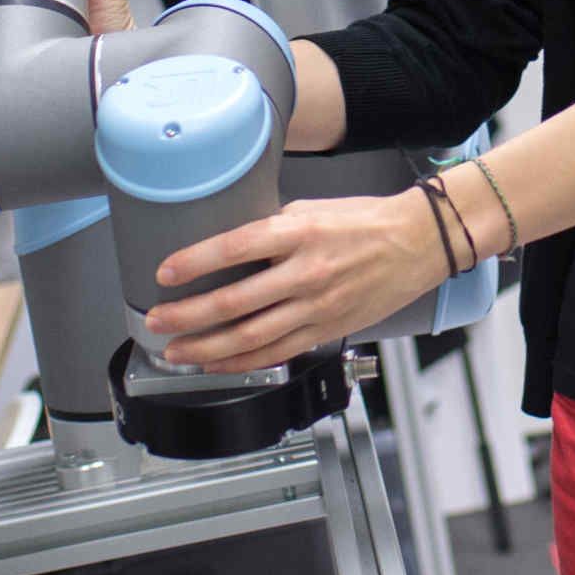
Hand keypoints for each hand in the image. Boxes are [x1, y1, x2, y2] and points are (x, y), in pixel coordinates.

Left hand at [141, 192, 455, 371]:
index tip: (164, 272)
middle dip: (187, 315)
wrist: (418, 243)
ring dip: (206, 348)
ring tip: (176, 351)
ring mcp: (317, 307)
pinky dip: (242, 362)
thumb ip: (271, 229)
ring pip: (250, 337)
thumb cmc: (366, 222)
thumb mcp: (311, 210)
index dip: (193, 262)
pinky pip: (276, 352)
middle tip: (156, 320)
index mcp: (298, 233)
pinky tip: (217, 364)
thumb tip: (230, 248)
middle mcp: (305, 272)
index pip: (233, 248)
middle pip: (233, 302)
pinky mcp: (327, 329)